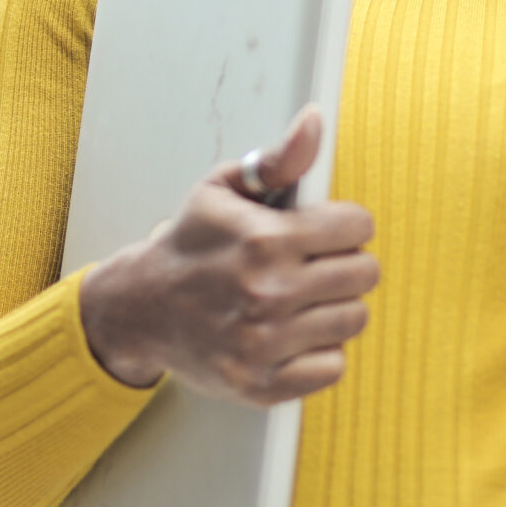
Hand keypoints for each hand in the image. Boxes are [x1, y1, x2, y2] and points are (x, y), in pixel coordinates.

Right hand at [76, 107, 377, 406]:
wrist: (142, 308)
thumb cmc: (191, 244)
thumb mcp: (224, 188)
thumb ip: (278, 159)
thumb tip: (315, 122)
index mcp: (264, 240)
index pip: (357, 226)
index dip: (346, 224)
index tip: (326, 229)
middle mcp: (268, 293)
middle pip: (364, 274)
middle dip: (346, 262)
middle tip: (315, 264)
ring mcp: (265, 344)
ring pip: (354, 319)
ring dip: (335, 307)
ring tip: (303, 298)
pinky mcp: (262, 384)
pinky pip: (333, 367)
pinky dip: (320, 352)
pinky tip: (293, 334)